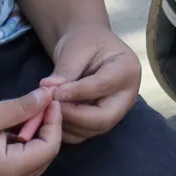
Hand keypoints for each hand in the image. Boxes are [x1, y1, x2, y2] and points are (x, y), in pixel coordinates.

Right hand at [0, 87, 62, 175]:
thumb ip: (22, 107)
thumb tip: (49, 95)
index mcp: (11, 171)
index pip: (49, 148)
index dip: (54, 122)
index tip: (51, 99)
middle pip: (45, 155)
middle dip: (47, 128)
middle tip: (43, 102)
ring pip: (34, 159)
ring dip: (36, 134)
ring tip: (29, 110)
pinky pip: (20, 162)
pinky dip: (23, 143)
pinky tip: (14, 124)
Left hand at [43, 26, 141, 141]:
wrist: (88, 46)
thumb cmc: (84, 42)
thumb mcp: (75, 49)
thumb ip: (64, 71)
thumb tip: (47, 90)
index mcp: (127, 69)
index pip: (103, 86)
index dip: (76, 92)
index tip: (53, 92)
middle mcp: (127, 95)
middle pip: (104, 117)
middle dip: (74, 115)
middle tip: (50, 107)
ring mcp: (117, 110)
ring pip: (94, 129)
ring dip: (68, 124)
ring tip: (47, 109)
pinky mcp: (104, 120)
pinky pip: (86, 134)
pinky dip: (67, 130)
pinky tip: (52, 116)